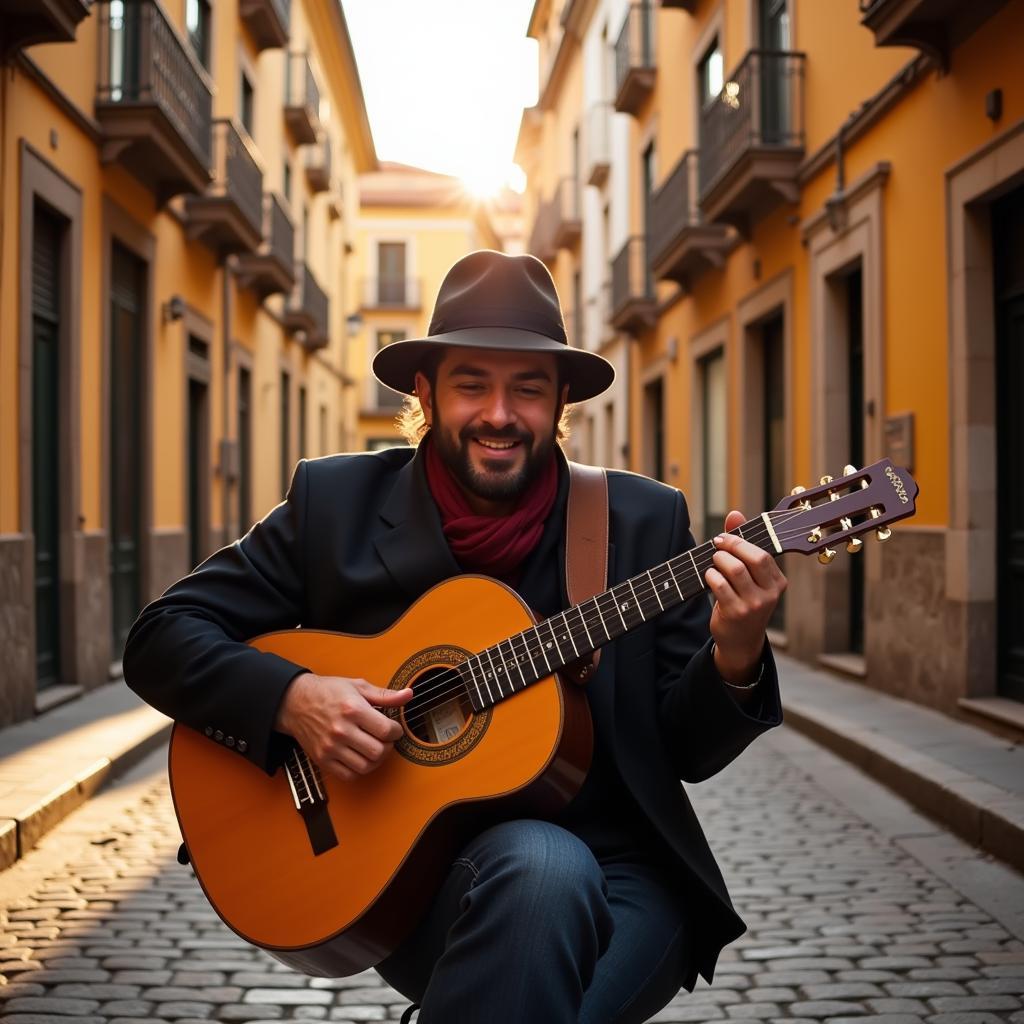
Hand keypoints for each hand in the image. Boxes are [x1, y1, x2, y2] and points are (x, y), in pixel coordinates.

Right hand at [275, 673, 412, 780]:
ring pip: (365, 766)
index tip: (394, 728)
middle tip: (385, 739)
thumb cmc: (328, 692)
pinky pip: (349, 775)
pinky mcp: (322, 759)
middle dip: (388, 746)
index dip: (396, 731)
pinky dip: (359, 769)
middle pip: (378, 751)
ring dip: (376, 759)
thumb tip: (408, 695)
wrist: (296, 702)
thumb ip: (385, 695)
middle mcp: (341, 730)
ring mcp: (331, 747)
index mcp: (352, 709)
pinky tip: (360, 756)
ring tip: (374, 747)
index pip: (385, 730)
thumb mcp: (358, 686)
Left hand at [705, 510, 787, 683]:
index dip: (741, 541)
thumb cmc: (743, 601)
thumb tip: (735, 513)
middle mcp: (770, 593)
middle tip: (717, 545)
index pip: (763, 553)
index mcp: (777, 582)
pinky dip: (711, 576)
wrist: (740, 641)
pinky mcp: (736, 613)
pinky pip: (721, 586)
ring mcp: (754, 605)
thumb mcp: (748, 576)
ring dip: (719, 561)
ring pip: (735, 570)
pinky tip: (709, 576)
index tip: (725, 537)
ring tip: (713, 561)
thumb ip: (743, 543)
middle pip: (754, 558)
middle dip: (732, 546)